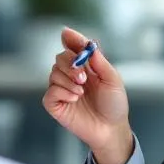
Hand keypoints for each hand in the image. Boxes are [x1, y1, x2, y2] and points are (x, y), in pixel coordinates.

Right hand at [41, 27, 132, 163]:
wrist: (111, 129)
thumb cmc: (114, 105)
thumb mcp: (112, 79)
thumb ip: (99, 60)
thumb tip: (87, 42)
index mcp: (86, 66)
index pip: (73, 47)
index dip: (69, 39)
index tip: (66, 34)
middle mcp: (71, 76)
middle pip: (60, 58)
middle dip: (70, 64)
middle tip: (83, 77)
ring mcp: (62, 89)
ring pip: (53, 73)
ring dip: (68, 80)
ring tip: (81, 92)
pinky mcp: (55, 104)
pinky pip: (50, 92)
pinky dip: (62, 92)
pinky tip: (74, 99)